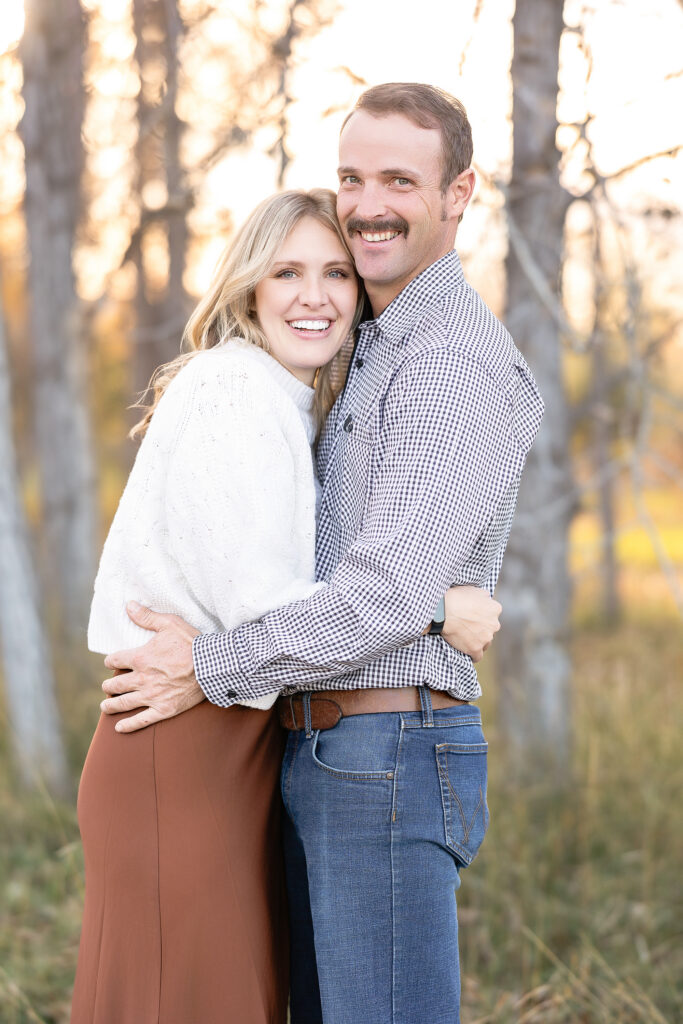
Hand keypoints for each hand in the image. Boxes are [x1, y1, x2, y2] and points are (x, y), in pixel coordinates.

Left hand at [100, 601, 202, 732]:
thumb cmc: (191, 643)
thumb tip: (129, 605)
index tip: (112, 662)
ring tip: (105, 706)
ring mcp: (151, 696)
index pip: (115, 660)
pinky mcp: (163, 709)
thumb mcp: (169, 624)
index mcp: (140, 658)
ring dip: (111, 705)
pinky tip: (119, 727)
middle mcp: (141, 679)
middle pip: (115, 685)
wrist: (211, 666)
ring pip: (124, 703)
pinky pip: (141, 720)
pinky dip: (128, 725)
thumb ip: (147, 617)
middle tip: (107, 687)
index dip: (111, 661)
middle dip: (108, 686)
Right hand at [441, 586, 501, 661]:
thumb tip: (487, 601)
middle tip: (467, 626)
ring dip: (478, 641)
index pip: (493, 615)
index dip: (483, 616)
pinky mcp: (475, 649)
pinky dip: (472, 654)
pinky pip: (477, 656)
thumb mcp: (475, 590)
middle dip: (482, 629)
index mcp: (495, 609)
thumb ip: (486, 598)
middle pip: (490, 630)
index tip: (473, 616)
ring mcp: (485, 638)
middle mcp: (494, 624)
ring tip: (465, 637)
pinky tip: (466, 649)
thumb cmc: (456, 598)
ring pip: (486, 643)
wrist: (442, 611)